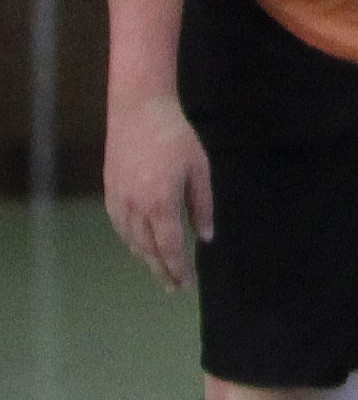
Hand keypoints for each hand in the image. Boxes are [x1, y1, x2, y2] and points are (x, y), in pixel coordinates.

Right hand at [104, 93, 212, 290]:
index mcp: (161, 203)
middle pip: (148, 250)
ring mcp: (119, 200)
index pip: (169, 248)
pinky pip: (119, 226)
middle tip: (174, 288)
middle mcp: (135, 207)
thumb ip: (202, 206)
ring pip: (131, 240)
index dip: (178, 269)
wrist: (138, 111)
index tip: (186, 285)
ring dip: (146, 258)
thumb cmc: (176, 137)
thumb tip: (205, 237)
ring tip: (160, 270)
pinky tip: (140, 246)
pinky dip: (130, 241)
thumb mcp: (199, 170)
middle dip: (162, 271)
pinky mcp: (110, 191)